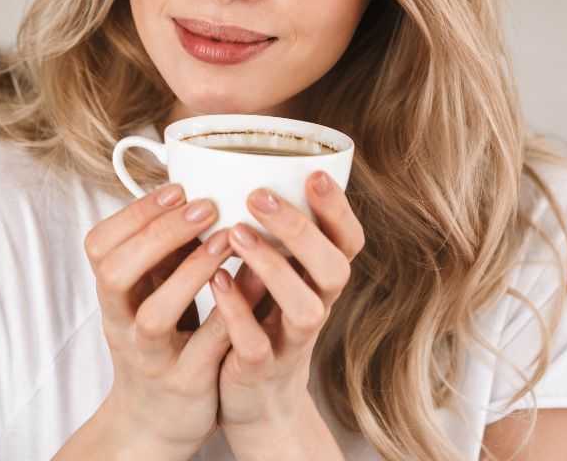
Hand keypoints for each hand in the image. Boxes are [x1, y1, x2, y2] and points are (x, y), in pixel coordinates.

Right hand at [82, 183, 234, 457]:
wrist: (155, 420)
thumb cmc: (159, 340)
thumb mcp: (148, 292)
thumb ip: (162, 250)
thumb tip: (190, 186)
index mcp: (112, 295)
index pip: (99, 245)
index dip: (134, 213)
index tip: (177, 188)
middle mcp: (121, 324)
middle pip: (116, 274)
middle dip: (158, 234)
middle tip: (204, 206)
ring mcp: (150, 357)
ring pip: (153, 316)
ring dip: (189, 273)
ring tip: (226, 240)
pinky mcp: (185, 384)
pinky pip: (203, 349)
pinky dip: (227, 315)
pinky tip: (254, 285)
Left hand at [209, 171, 364, 442]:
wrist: (256, 400)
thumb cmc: (264, 319)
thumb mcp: (277, 274)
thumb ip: (273, 234)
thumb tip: (244, 166)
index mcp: (322, 278)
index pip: (349, 239)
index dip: (338, 208)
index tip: (313, 173)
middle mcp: (318, 306)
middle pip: (334, 268)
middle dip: (300, 229)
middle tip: (259, 195)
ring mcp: (293, 341)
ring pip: (305, 308)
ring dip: (272, 268)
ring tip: (235, 234)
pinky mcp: (262, 369)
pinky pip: (257, 343)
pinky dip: (238, 312)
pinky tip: (217, 282)